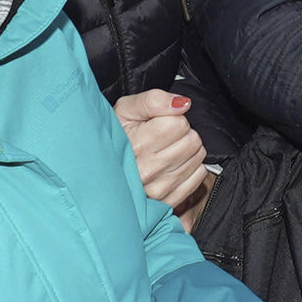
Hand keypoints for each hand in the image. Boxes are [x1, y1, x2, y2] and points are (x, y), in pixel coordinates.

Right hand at [112, 88, 213, 208]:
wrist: (102, 165)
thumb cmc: (117, 134)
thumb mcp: (127, 108)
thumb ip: (154, 100)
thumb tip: (183, 104)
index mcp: (136, 145)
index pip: (179, 124)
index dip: (172, 118)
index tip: (159, 123)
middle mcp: (147, 171)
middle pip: (192, 141)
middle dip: (183, 133)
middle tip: (164, 136)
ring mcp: (159, 189)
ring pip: (197, 157)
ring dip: (187, 149)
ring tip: (166, 150)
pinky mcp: (169, 200)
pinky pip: (199, 175)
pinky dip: (191, 166)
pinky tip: (173, 164)